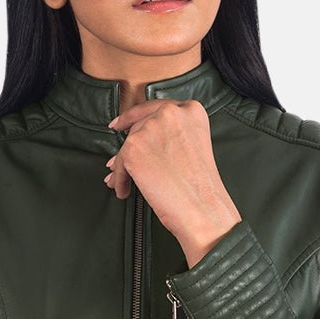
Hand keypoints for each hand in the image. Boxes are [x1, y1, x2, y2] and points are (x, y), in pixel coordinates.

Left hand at [104, 99, 242, 267]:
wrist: (202, 210)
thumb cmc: (201, 189)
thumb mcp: (194, 147)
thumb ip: (172, 135)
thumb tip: (140, 139)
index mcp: (191, 110)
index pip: (156, 108)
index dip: (134, 117)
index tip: (120, 125)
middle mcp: (170, 113)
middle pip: (139, 126)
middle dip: (128, 147)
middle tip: (117, 163)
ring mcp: (150, 128)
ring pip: (127, 146)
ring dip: (122, 167)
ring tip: (123, 184)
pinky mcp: (133, 147)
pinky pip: (119, 163)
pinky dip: (120, 179)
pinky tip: (124, 191)